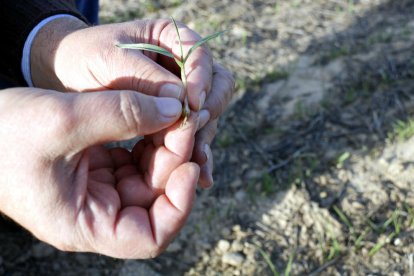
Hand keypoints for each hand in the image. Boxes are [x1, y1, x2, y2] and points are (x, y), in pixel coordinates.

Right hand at [0, 87, 198, 257]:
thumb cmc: (3, 135)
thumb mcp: (62, 121)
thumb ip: (122, 114)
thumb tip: (175, 110)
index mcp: (85, 224)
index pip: (151, 236)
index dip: (179, 206)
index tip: (189, 166)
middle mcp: (98, 212)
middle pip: (156, 197)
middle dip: (175, 159)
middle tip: (185, 119)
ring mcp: (100, 189)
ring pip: (149, 175)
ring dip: (165, 145)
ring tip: (173, 112)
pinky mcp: (99, 168)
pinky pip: (136, 158)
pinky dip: (150, 137)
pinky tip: (154, 114)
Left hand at [30, 17, 233, 186]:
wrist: (67, 75)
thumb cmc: (85, 58)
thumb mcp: (110, 60)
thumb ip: (145, 78)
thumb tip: (181, 102)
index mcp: (171, 39)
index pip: (200, 55)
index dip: (200, 79)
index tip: (192, 104)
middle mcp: (182, 66)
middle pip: (215, 85)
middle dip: (209, 110)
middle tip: (197, 132)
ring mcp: (180, 93)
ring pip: (207, 113)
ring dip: (204, 135)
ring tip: (200, 161)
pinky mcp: (171, 117)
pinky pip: (191, 132)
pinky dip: (193, 150)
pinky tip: (199, 172)